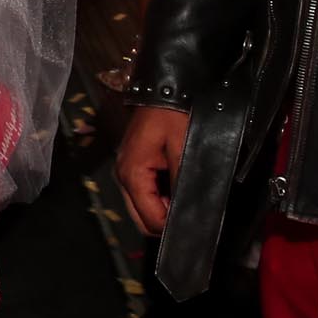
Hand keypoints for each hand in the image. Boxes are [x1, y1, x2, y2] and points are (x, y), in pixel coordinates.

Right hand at [116, 105, 189, 233]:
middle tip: (190, 216)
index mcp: (132, 175)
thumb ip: (182, 182)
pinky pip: (144, 192)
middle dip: (164, 222)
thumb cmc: (172, 115)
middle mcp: (124, 176)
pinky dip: (159, 198)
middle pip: (141, 218)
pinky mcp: (133, 165)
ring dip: (163, 210)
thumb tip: (188, 210)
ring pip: (142, 207)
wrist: (162, 90)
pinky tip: (176, 192)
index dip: (171, 227)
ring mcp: (127, 170)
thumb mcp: (182, 148)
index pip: (149, 218)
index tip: (193, 225)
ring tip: (186, 203)